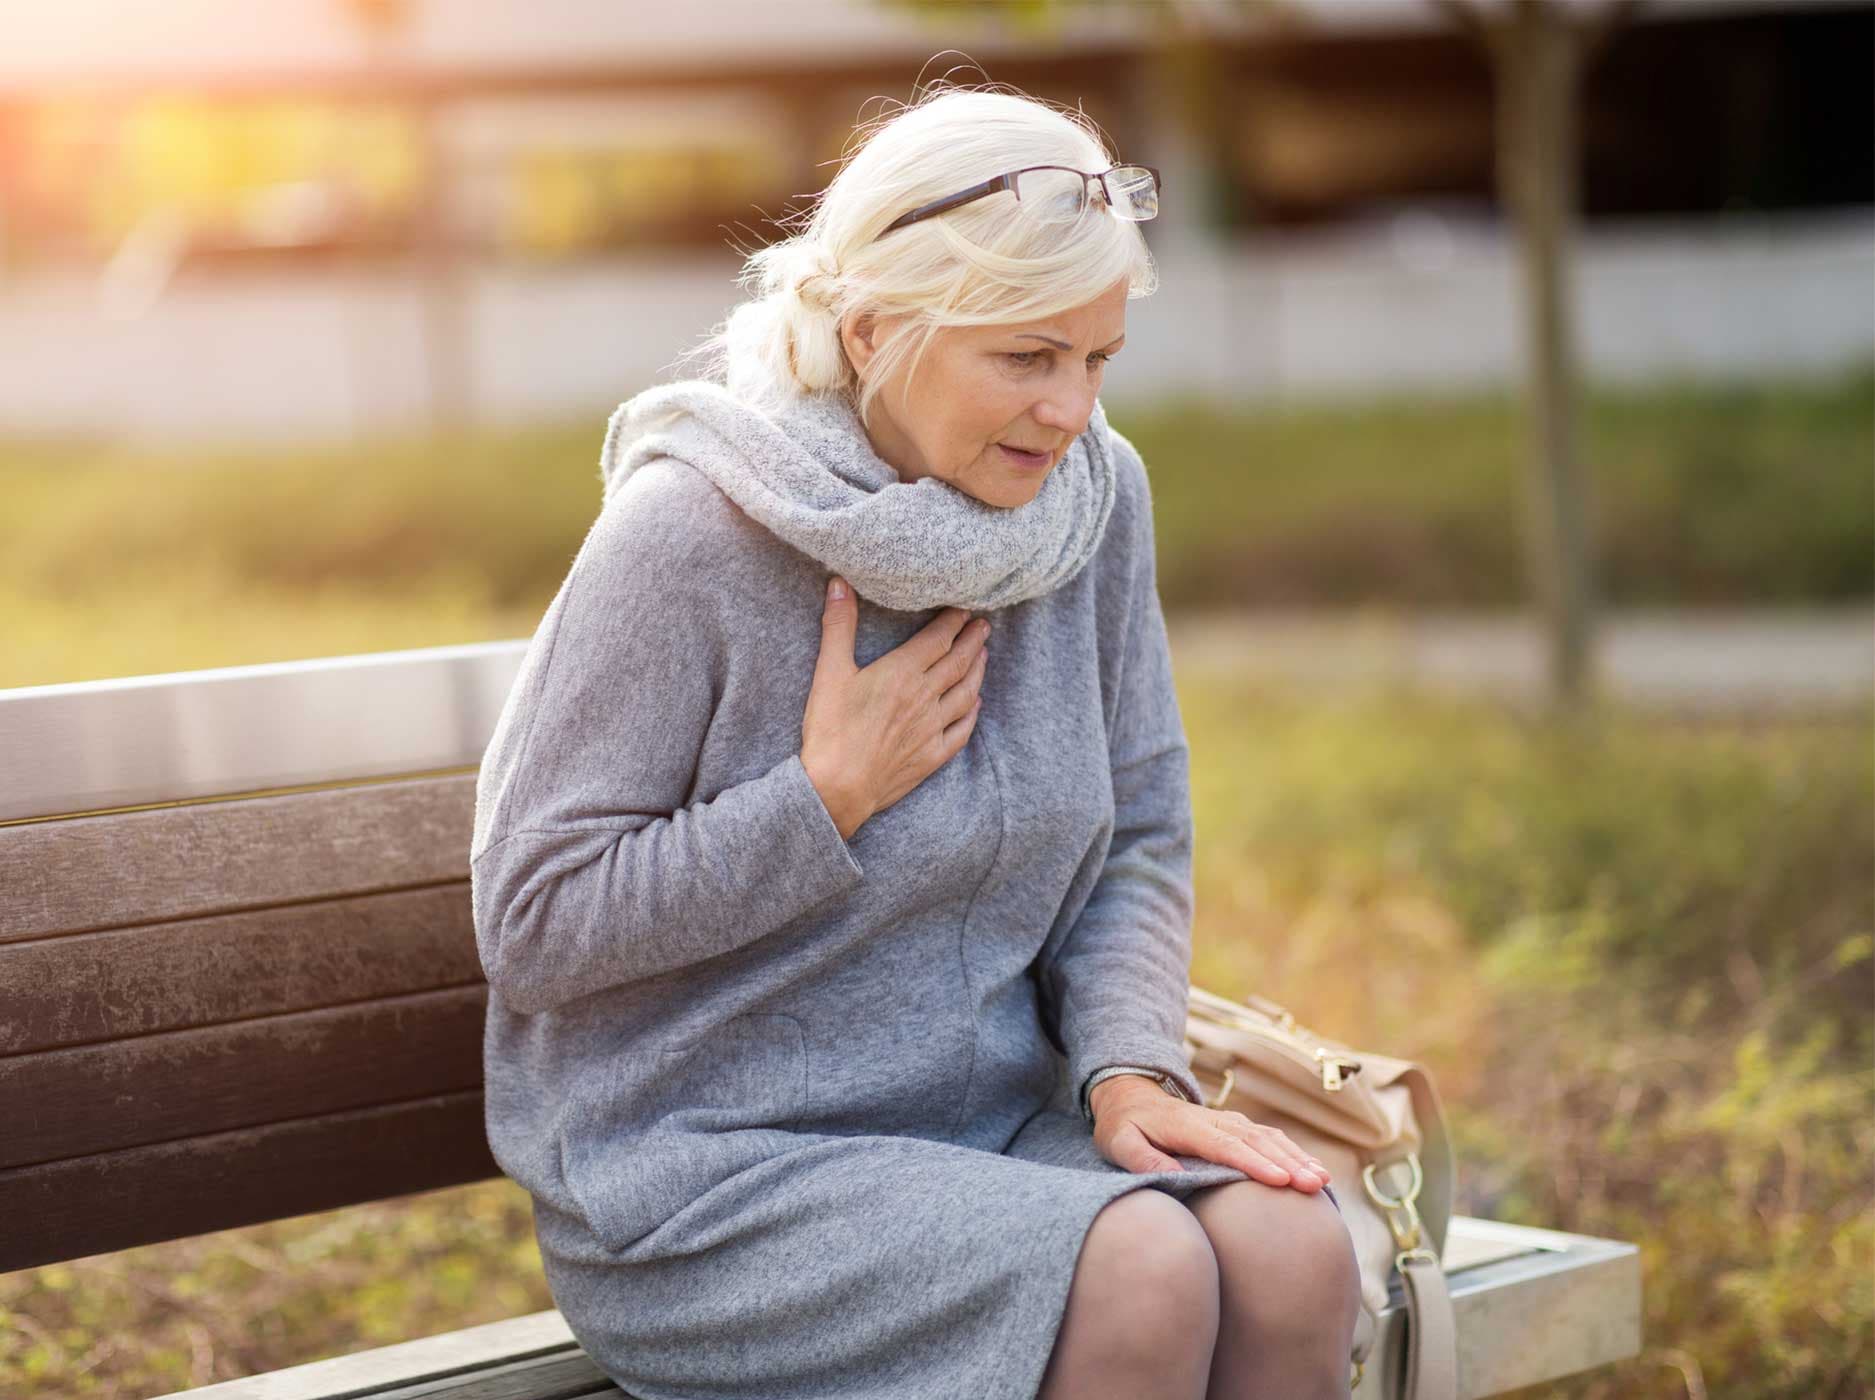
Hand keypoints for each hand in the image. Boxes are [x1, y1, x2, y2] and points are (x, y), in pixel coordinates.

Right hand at [799, 574, 988, 840]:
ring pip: (966, 693)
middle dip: (973, 640)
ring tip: (984, 655)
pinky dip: (972, 713)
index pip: (938, 639)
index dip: (954, 621)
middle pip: (958, 662)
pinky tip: (975, 705)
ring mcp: (932, 728)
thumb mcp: (829, 672)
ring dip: (977, 671)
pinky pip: (962, 730)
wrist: (838, 787)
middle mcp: (925, 697)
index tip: (964, 609)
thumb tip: (840, 583)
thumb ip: (839, 625)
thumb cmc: (830, 729)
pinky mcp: (933, 755)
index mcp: (902, 672)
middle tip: (984, 625)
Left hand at [1089, 1076, 1333, 1193]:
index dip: (1255, 1163)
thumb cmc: (1124, 1127)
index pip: (1226, 1146)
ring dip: (1296, 1156)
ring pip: (1268, 1137)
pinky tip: (1312, 1169)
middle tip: (1314, 1186)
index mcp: (1188, 1127)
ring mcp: (1227, 1121)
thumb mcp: (1119, 1143)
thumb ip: (1142, 1159)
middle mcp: (1214, 1120)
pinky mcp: (1235, 1127)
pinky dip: (1292, 1151)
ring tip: (1322, 1180)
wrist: (1130, 1097)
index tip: (1281, 1181)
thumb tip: (1172, 1178)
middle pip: (1256, 1141)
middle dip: (1288, 1162)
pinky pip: (1269, 1137)